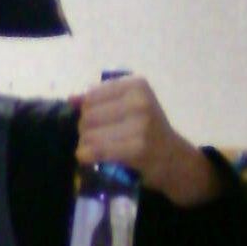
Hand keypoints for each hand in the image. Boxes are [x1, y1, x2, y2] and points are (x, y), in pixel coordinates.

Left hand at [73, 76, 222, 205]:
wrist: (175, 160)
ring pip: (88, 134)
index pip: (90, 97)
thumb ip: (100, 101)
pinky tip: (91, 158)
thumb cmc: (149, 132)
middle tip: (99, 140)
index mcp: (136, 85)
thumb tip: (71, 99)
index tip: (100, 123)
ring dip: (85, 146)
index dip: (87, 112)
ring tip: (98, 150)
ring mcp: (140, 125)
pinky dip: (87, 156)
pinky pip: (95, 150)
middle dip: (86, 130)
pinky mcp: (137, 149)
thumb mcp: (129, 107)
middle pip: (87, 116)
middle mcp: (140, 101)